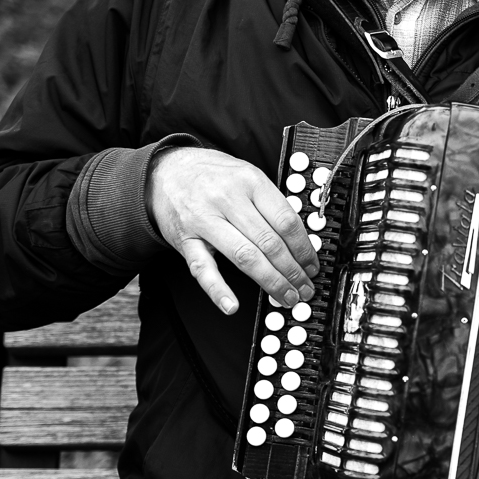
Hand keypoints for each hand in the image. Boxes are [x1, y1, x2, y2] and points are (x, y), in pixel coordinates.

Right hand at [148, 147, 319, 314]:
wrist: (165, 173)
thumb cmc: (213, 176)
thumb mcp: (247, 176)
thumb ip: (271, 203)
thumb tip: (301, 240)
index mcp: (250, 182)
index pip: (286, 221)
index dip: (304, 249)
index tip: (312, 266)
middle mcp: (227, 200)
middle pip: (269, 242)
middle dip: (292, 271)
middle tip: (305, 288)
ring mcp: (204, 221)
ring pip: (245, 257)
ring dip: (271, 282)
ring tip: (287, 296)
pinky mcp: (185, 240)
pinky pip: (202, 269)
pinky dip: (218, 290)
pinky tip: (232, 305)